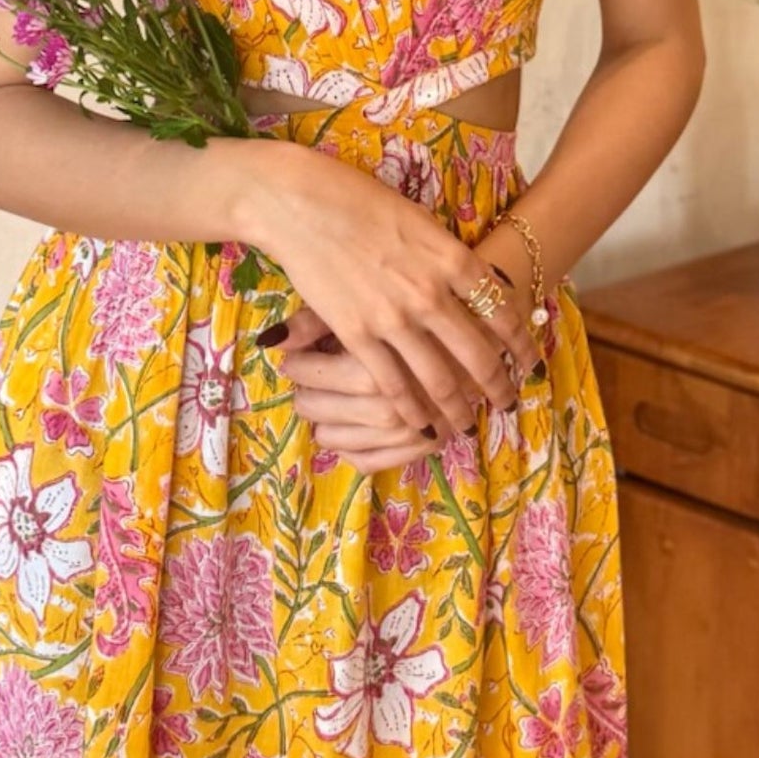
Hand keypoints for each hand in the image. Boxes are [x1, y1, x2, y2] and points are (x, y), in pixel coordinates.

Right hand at [240, 141, 534, 438]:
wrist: (300, 203)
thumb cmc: (358, 199)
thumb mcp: (419, 219)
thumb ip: (445, 255)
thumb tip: (469, 281)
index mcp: (452, 259)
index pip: (502, 312)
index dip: (520, 344)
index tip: (528, 361)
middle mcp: (431, 294)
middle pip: (479, 355)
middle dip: (498, 385)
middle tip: (507, 402)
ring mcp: (394, 318)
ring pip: (439, 379)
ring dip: (458, 408)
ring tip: (467, 424)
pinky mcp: (356, 334)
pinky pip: (393, 383)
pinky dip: (412, 409)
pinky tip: (421, 424)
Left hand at [272, 303, 474, 472]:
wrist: (486, 312)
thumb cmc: (416, 295)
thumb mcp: (366, 297)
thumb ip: (317, 320)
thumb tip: (272, 341)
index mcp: (378, 359)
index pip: (312, 377)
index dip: (298, 369)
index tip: (293, 362)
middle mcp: (396, 401)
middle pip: (322, 410)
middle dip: (306, 399)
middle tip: (301, 386)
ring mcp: (415, 427)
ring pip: (343, 440)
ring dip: (323, 427)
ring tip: (318, 407)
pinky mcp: (431, 443)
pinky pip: (372, 462)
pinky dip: (349, 453)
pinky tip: (339, 436)